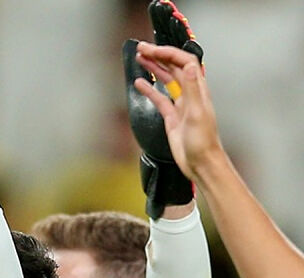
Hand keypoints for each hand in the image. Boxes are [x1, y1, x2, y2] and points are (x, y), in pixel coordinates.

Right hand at [123, 0, 203, 216]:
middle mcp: (190, 94)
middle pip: (174, 68)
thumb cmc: (202, 141)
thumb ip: (192, 89)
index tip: (153, 50)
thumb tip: (189, 67)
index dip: (169, 54)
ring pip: (166, 80)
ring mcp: (181, 104)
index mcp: (198, 90)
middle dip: (159, 56)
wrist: (200, 162)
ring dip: (155, 68)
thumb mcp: (197, 113)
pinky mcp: (172, 116)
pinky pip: (160, 98)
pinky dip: (150, 89)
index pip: (184, 62)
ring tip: (140, 59)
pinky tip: (140, 83)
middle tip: (142, 49)